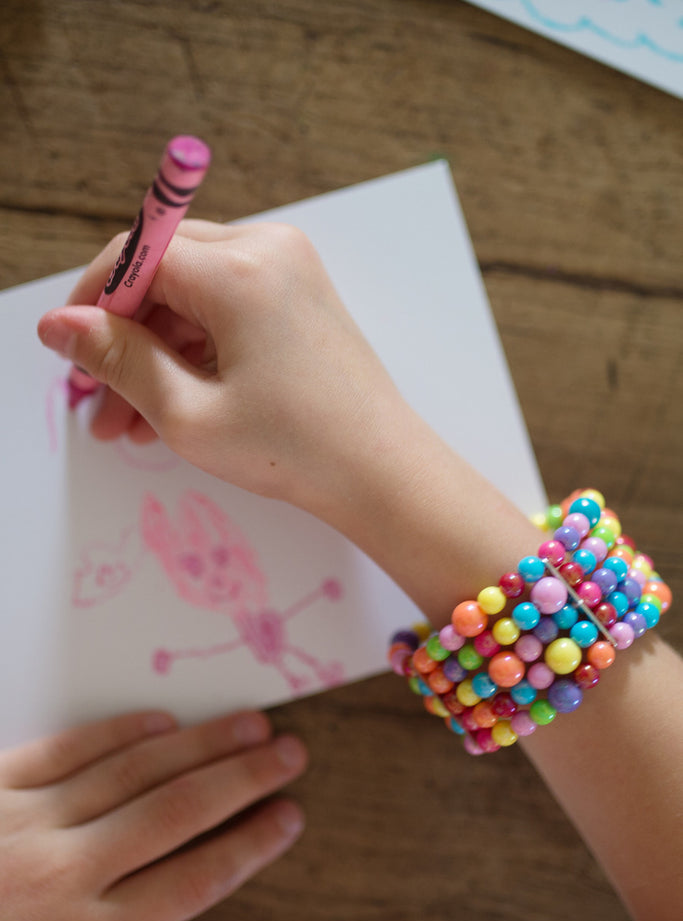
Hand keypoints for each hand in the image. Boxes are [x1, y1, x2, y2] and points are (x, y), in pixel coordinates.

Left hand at [0, 709, 305, 920]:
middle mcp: (67, 870)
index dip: (251, 843)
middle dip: (243, 778)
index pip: (195, 879)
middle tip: (289, 751)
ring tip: (249, 724)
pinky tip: (163, 721)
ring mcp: (29, 820)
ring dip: (200, 744)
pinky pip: (69, 748)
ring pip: (135, 770)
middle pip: (177, 811)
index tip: (291, 815)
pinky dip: (120, 731)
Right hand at [37, 220, 404, 517]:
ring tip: (132, 425)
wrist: (383, 473)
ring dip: (156, 353)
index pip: (134, 256)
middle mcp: (268, 249)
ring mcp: (289, 269)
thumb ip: (118, 360)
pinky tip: (174, 407)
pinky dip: (195, 351)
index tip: (72, 358)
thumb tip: (59, 325)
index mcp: (240, 270)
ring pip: (191, 295)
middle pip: (162, 272)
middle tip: (99, 404)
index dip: (92, 304)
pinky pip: (225, 308)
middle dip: (123, 338)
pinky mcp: (298, 295)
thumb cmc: (295, 450)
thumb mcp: (188, 413)